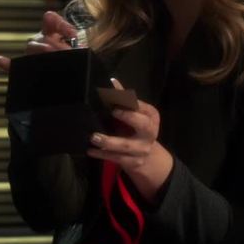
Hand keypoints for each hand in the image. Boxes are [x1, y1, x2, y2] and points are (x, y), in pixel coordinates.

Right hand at [0, 11, 77, 71]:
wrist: (78, 92)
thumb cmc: (80, 69)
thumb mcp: (81, 55)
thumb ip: (77, 46)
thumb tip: (75, 45)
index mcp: (55, 38)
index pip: (51, 21)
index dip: (60, 24)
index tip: (72, 33)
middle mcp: (42, 45)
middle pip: (41, 36)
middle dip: (54, 42)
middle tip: (66, 51)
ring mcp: (32, 58)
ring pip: (31, 48)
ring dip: (41, 50)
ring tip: (53, 55)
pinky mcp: (25, 72)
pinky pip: (13, 67)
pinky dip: (7, 63)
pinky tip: (1, 60)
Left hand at [87, 78, 173, 201]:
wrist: (148, 157)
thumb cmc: (136, 129)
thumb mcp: (134, 114)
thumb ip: (123, 100)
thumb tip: (112, 81)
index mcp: (152, 116)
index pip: (141, 107)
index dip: (129, 102)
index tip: (115, 96)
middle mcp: (150, 132)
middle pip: (143, 125)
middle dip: (129, 118)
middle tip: (113, 112)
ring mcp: (143, 149)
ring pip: (126, 146)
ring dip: (109, 142)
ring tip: (93, 137)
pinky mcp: (134, 162)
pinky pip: (117, 158)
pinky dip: (103, 154)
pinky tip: (91, 150)